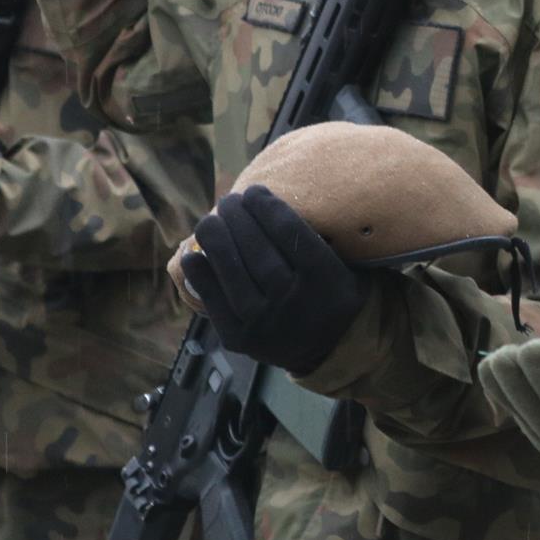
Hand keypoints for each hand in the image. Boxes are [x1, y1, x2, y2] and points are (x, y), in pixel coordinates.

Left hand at [181, 185, 369, 373]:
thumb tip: (273, 205)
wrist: (328, 348)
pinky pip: (214, 301)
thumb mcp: (345, 266)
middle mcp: (294, 300)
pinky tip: (194, 253)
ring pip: (234, 273)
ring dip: (217, 240)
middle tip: (230, 200)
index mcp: (325, 278)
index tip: (255, 191)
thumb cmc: (334, 294)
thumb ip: (319, 241)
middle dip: (239, 219)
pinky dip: (201, 275)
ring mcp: (264, 321)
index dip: (269, 209)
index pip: (291, 234)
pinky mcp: (239, 337)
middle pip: (259, 251)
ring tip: (209, 219)